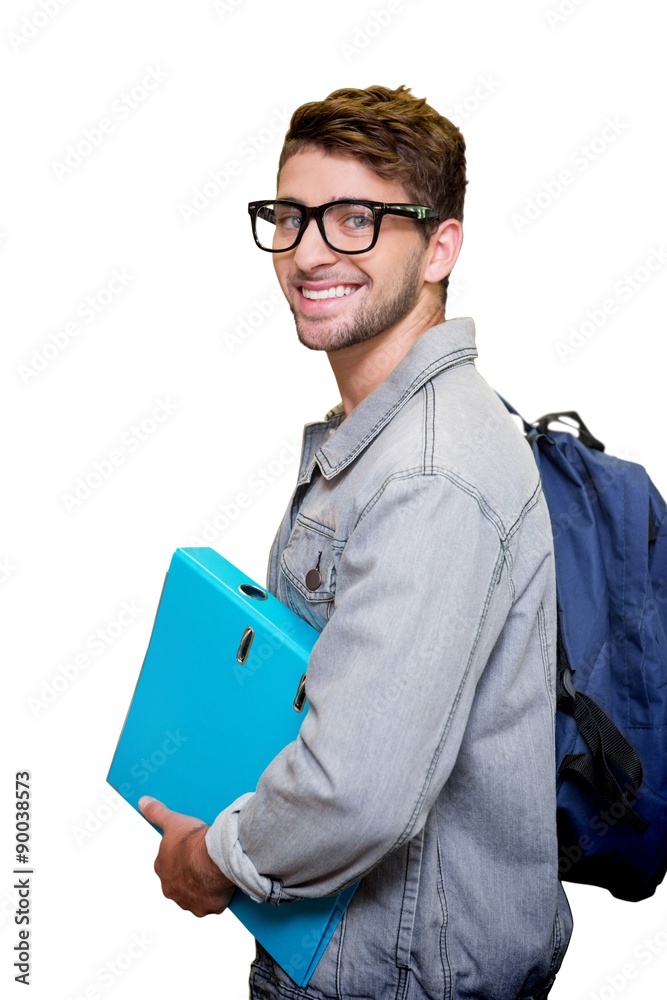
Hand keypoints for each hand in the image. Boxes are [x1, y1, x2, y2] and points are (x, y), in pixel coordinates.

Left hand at [138, 796, 235, 916]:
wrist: (213, 858)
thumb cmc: (191, 841)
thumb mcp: (172, 821)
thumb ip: (156, 812)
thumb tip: (143, 802)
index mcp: (163, 870)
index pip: (169, 864)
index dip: (182, 856)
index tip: (193, 849)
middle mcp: (172, 889)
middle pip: (182, 882)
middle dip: (191, 874)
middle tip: (205, 860)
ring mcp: (189, 901)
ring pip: (197, 894)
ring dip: (204, 887)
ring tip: (216, 871)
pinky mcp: (207, 907)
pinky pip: (213, 903)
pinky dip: (218, 896)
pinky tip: (224, 884)